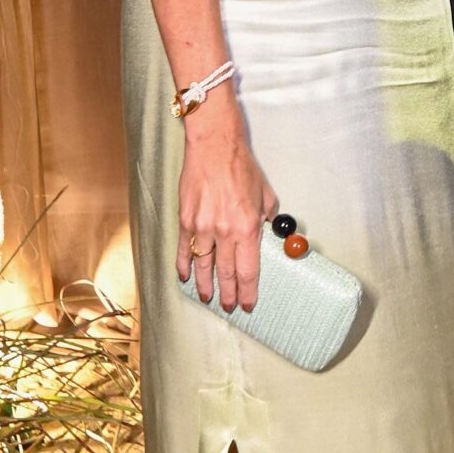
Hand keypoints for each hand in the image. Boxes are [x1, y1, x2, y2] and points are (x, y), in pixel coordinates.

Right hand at [176, 97, 278, 312]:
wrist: (214, 146)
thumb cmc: (241, 167)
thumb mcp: (265, 193)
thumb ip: (267, 217)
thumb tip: (269, 232)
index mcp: (248, 228)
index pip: (248, 270)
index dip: (248, 290)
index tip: (248, 304)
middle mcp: (224, 232)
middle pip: (225, 273)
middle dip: (229, 293)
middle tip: (230, 306)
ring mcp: (202, 227)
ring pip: (203, 266)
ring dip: (205, 285)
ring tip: (208, 298)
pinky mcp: (185, 220)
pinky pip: (184, 250)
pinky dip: (184, 265)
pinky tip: (186, 276)